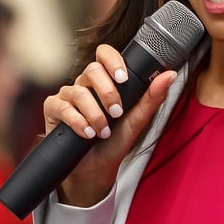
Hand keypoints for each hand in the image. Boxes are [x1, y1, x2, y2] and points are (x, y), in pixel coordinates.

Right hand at [43, 45, 177, 207]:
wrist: (96, 169)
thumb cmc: (115, 142)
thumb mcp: (137, 121)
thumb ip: (152, 97)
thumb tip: (170, 75)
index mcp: (105, 81)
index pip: (105, 54)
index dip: (112, 60)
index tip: (123, 78)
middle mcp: (85, 84)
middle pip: (92, 70)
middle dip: (107, 93)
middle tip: (116, 113)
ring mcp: (68, 95)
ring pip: (78, 91)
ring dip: (94, 114)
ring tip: (102, 131)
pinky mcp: (53, 108)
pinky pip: (62, 107)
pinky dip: (77, 121)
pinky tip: (86, 133)